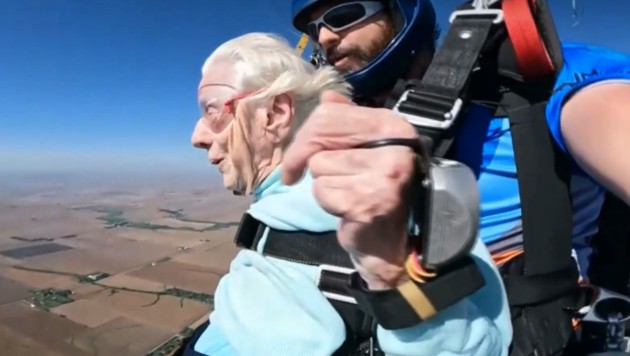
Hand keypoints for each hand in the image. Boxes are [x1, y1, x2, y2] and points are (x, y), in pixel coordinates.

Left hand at [282, 91, 419, 289]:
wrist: (387, 242)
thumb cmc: (370, 191)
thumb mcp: (362, 150)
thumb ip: (346, 123)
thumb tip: (327, 97)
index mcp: (393, 126)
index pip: (331, 114)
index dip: (305, 133)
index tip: (297, 154)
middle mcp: (395, 147)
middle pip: (322, 135)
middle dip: (302, 156)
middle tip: (294, 173)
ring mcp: (385, 175)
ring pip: (320, 166)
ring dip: (323, 183)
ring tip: (345, 193)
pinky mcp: (369, 201)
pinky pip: (323, 191)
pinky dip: (327, 202)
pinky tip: (346, 208)